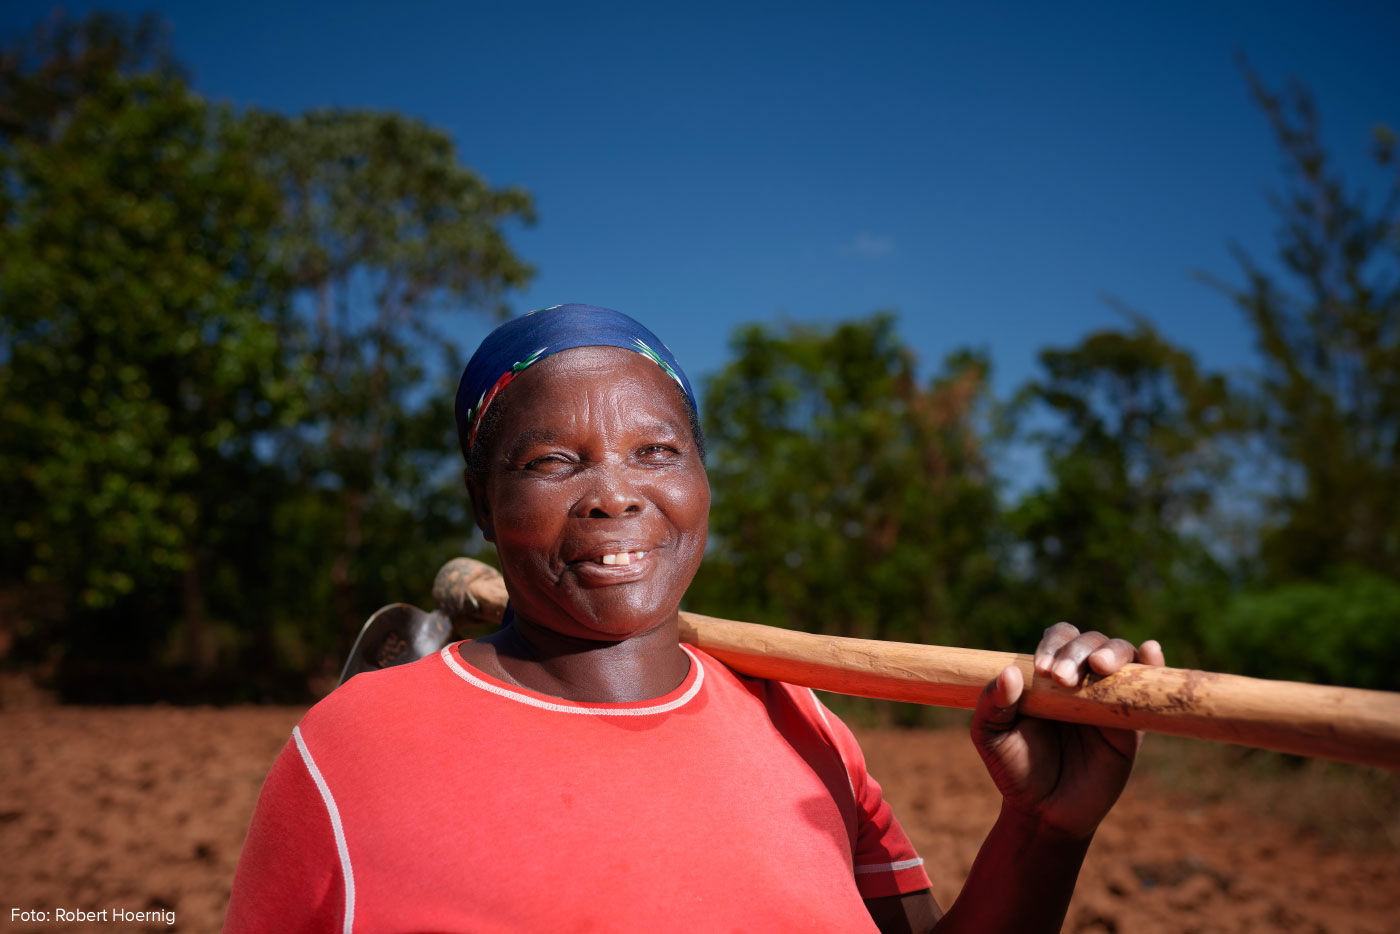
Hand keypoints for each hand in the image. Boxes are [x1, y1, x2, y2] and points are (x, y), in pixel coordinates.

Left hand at [970, 622, 1165, 838]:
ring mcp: (1108, 699)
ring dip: (1113, 652)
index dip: (1054, 645)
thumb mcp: (991, 736)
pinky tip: (1151, 651)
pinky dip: (1153, 664)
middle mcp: (1081, 680)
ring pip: (1121, 657)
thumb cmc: (1015, 768)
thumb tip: (1010, 672)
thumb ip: (992, 704)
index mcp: (1048, 676)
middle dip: (1078, 652)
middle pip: (1091, 642)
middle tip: (1062, 679)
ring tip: (1100, 667)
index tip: (1043, 669)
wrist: (1044, 811)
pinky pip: (1148, 690)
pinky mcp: (1133, 725)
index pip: (1059, 639)